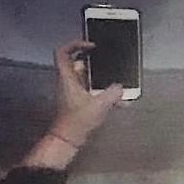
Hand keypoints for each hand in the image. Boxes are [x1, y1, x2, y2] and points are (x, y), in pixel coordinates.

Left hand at [23, 41, 119, 168]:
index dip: (75, 44)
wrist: (68, 138)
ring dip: (99, 76)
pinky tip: (115, 98)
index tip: (90, 45)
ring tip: (115, 79)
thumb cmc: (77, 121)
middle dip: (93, 60)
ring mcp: (72, 90)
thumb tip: (121, 87)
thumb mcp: (99, 105)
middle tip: (106, 60)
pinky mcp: (78, 99)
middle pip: (76, 61)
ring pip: (85, 75)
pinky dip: (101, 89)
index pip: (62, 52)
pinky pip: (90, 87)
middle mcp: (67, 81)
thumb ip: (113, 94)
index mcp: (67, 78)